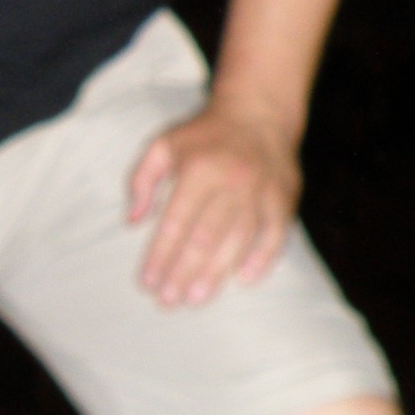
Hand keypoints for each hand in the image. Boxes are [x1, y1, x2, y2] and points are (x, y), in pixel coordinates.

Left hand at [126, 101, 301, 306]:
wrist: (258, 112)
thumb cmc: (203, 134)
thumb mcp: (163, 144)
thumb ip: (142, 178)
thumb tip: (131, 220)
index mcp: (198, 169)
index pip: (175, 222)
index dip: (160, 255)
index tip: (147, 282)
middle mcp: (230, 182)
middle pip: (204, 237)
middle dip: (183, 272)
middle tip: (167, 302)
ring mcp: (260, 192)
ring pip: (237, 241)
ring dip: (215, 273)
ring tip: (195, 299)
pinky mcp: (283, 198)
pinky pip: (275, 236)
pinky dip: (262, 259)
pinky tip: (245, 280)